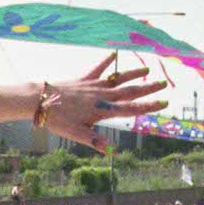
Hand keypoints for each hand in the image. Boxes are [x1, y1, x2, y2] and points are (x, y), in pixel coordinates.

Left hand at [41, 56, 164, 152]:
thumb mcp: (77, 134)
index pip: (131, 109)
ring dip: (133, 74)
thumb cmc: (58, 120)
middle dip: (148, 89)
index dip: (148, 106)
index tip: (163, 102)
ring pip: (118, 78)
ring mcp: (93, 86)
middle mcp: (101, 96)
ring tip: (148, 70)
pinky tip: (114, 53)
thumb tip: (114, 151)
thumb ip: (96, 141)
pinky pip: (98, 69)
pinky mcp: (83, 79)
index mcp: (102, 110)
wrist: (39, 101)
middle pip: (129, 92)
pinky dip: (106, 61)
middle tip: (164, 84)